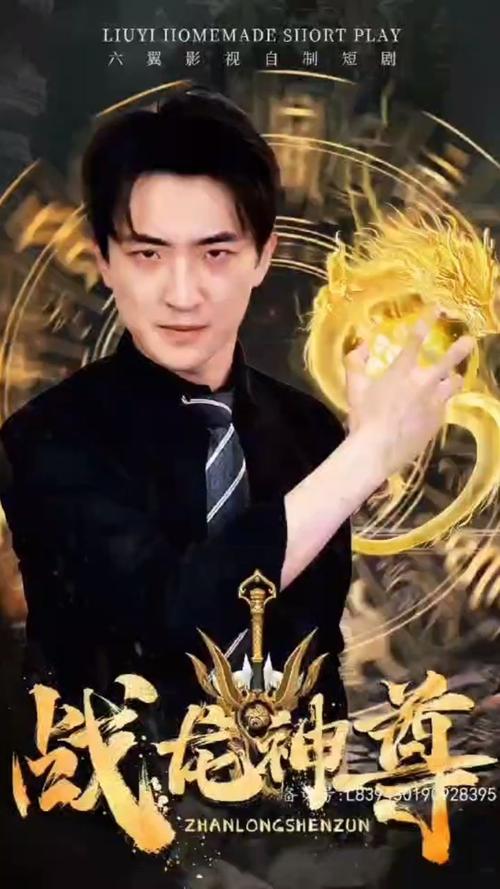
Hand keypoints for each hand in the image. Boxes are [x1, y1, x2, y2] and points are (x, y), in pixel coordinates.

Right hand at [344, 309, 473, 478]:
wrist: (378, 449)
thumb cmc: (364, 417)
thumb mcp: (353, 388)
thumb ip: (355, 362)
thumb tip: (363, 344)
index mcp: (401, 371)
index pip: (415, 340)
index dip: (426, 321)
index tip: (436, 309)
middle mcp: (423, 383)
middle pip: (448, 361)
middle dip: (461, 349)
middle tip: (470, 340)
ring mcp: (434, 403)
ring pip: (454, 385)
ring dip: (454, 379)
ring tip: (454, 378)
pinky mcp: (438, 421)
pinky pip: (445, 407)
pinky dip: (441, 403)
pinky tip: (434, 407)